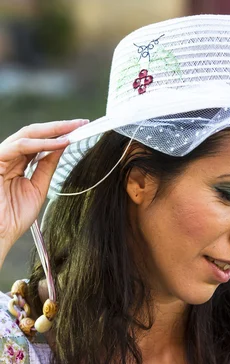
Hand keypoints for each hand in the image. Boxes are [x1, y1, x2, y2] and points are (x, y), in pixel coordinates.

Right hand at [0, 119, 87, 256]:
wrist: (1, 232)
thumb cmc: (15, 216)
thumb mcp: (38, 187)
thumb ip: (47, 166)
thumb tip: (61, 147)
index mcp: (18, 163)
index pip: (39, 142)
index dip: (59, 135)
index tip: (80, 130)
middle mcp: (9, 156)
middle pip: (34, 133)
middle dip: (59, 127)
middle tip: (80, 123)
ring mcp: (2, 156)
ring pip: (28, 134)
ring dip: (53, 131)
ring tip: (73, 129)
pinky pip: (21, 145)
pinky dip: (42, 143)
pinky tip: (59, 143)